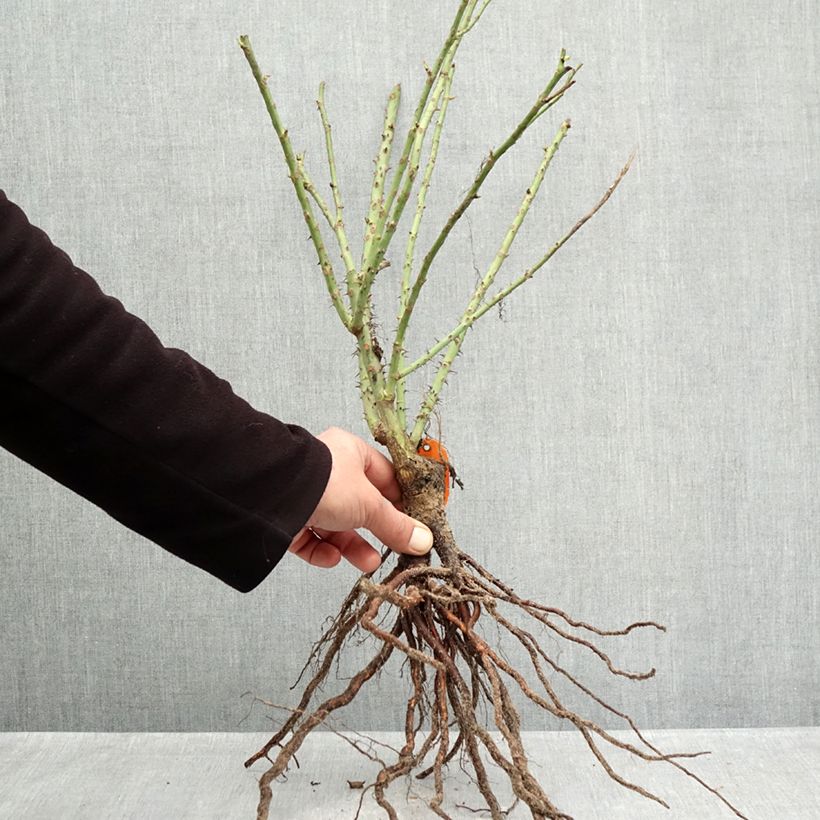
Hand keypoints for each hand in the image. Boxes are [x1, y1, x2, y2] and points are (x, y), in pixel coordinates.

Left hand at [288, 427, 433, 572]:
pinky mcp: (288, 519)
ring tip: (368, 563)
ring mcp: (307, 495)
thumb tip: (424, 541)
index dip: (401, 500)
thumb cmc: (325, 484)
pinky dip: (323, 550)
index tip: (416, 523)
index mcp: (351, 453)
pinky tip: (332, 557)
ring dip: (353, 546)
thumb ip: (396, 526)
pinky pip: (311, 538)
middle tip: (395, 549)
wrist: (273, 496)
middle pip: (361, 506)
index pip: (385, 476)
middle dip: (377, 531)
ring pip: (337, 526)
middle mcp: (329, 472)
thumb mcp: (370, 505)